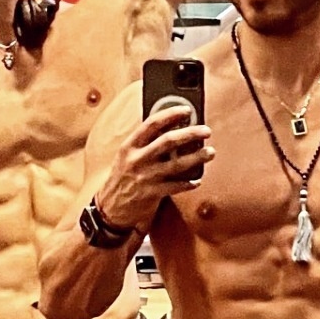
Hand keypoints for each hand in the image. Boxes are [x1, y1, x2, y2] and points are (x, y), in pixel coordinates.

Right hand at [96, 104, 213, 228]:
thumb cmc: (122, 179)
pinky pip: (176, 186)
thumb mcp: (126, 157)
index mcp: (129, 147)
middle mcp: (136, 160)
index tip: (187, 109)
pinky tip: (197, 180)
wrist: (109, 209)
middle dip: (191, 133)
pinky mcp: (151, 194)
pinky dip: (189, 183)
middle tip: (206, 131)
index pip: (151, 124)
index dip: (170, 114)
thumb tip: (171, 130)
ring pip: (177, 164)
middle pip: (168, 141)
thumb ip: (144, 144)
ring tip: (210, 152)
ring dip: (197, 157)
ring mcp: (145, 177)